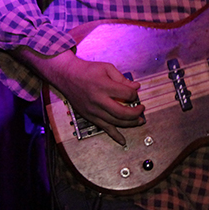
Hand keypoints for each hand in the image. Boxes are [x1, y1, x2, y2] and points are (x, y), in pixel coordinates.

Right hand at [17, 47, 143, 145]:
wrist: (67, 76)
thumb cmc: (87, 70)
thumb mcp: (107, 68)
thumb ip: (122, 78)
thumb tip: (136, 87)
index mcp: (104, 86)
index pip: (127, 94)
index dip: (134, 94)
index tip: (135, 93)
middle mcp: (99, 101)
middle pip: (123, 113)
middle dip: (136, 112)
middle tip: (142, 109)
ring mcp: (94, 111)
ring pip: (116, 122)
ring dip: (131, 123)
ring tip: (139, 121)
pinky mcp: (90, 117)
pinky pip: (104, 129)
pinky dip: (115, 136)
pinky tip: (123, 141)